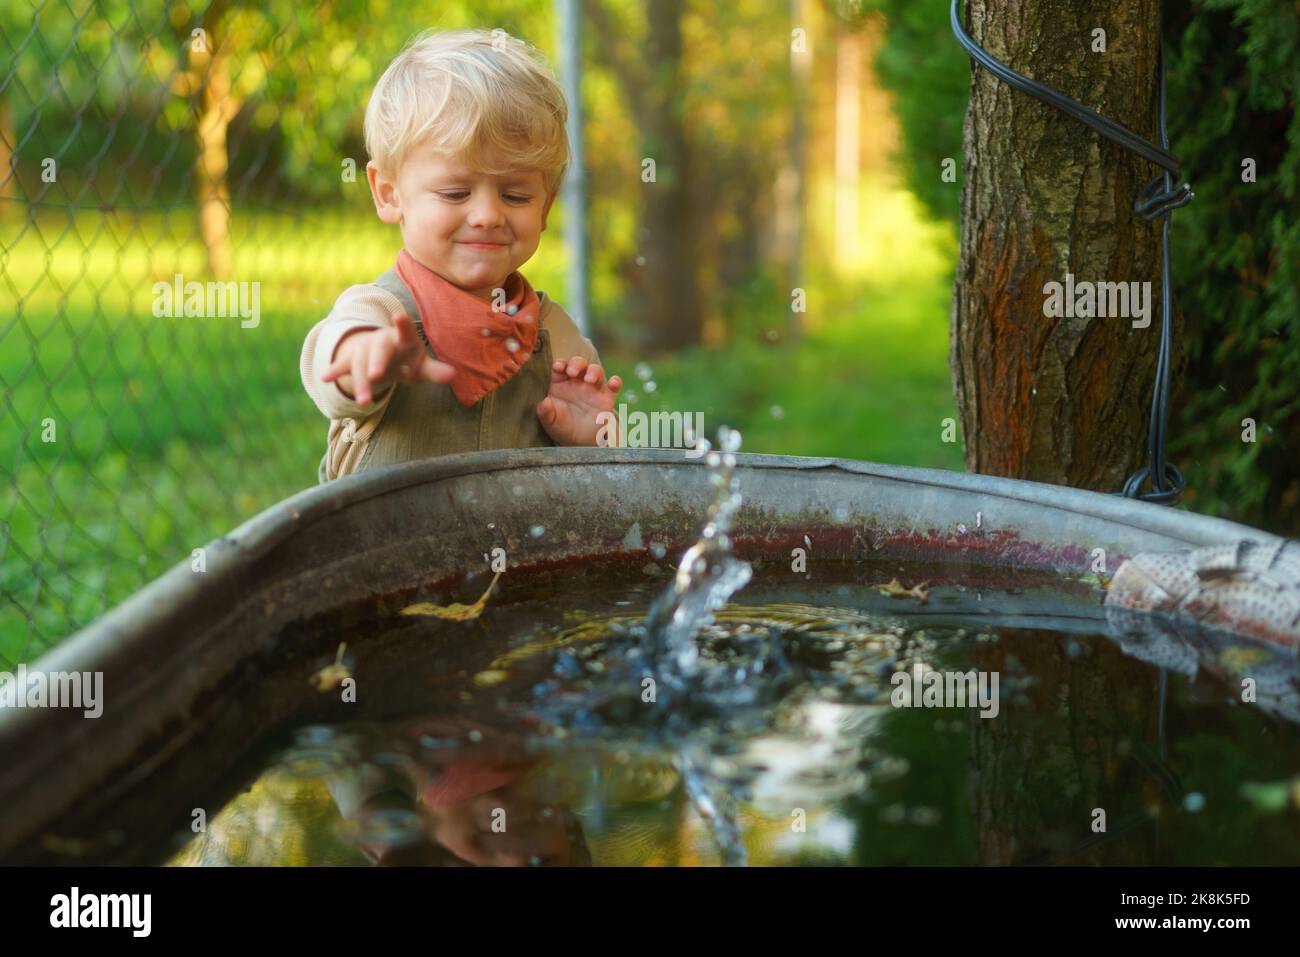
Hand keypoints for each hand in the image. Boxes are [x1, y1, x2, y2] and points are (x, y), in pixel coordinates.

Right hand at [321, 314, 455, 404]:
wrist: (384, 352)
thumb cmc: (408, 358)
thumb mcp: (422, 366)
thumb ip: (435, 371)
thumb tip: (454, 375)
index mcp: (403, 339)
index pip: (405, 332)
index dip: (402, 325)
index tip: (398, 316)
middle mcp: (382, 340)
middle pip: (378, 350)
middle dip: (376, 362)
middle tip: (376, 376)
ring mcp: (366, 348)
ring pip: (361, 363)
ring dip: (361, 382)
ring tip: (364, 402)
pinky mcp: (353, 358)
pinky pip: (343, 363)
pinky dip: (335, 370)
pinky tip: (325, 377)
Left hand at [536, 356, 622, 445]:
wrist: (579, 442)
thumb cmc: (561, 427)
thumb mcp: (550, 421)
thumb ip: (545, 412)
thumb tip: (545, 402)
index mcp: (560, 383)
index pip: (560, 367)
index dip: (560, 364)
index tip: (558, 367)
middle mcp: (577, 382)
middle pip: (579, 364)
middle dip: (576, 363)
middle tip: (573, 371)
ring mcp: (593, 388)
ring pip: (596, 371)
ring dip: (594, 371)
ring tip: (589, 379)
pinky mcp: (606, 399)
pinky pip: (613, 388)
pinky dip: (615, 382)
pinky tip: (614, 382)